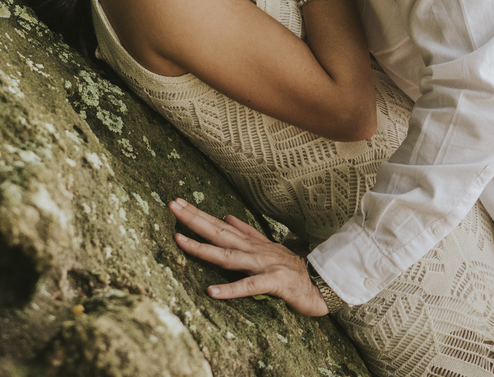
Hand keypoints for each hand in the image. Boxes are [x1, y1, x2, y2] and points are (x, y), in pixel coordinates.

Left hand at [169, 198, 327, 315]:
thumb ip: (247, 231)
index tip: (177, 202)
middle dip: (194, 219)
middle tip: (172, 206)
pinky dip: (230, 289)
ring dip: (202, 248)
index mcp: (250, 242)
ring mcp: (262, 264)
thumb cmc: (290, 268)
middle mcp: (253, 250)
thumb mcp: (267, 246)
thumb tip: (227, 216)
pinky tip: (211, 291)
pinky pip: (249, 286)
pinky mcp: (273, 283)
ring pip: (228, 255)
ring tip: (179, 240)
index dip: (197, 214)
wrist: (321, 284)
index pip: (219, 224)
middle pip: (218, 232)